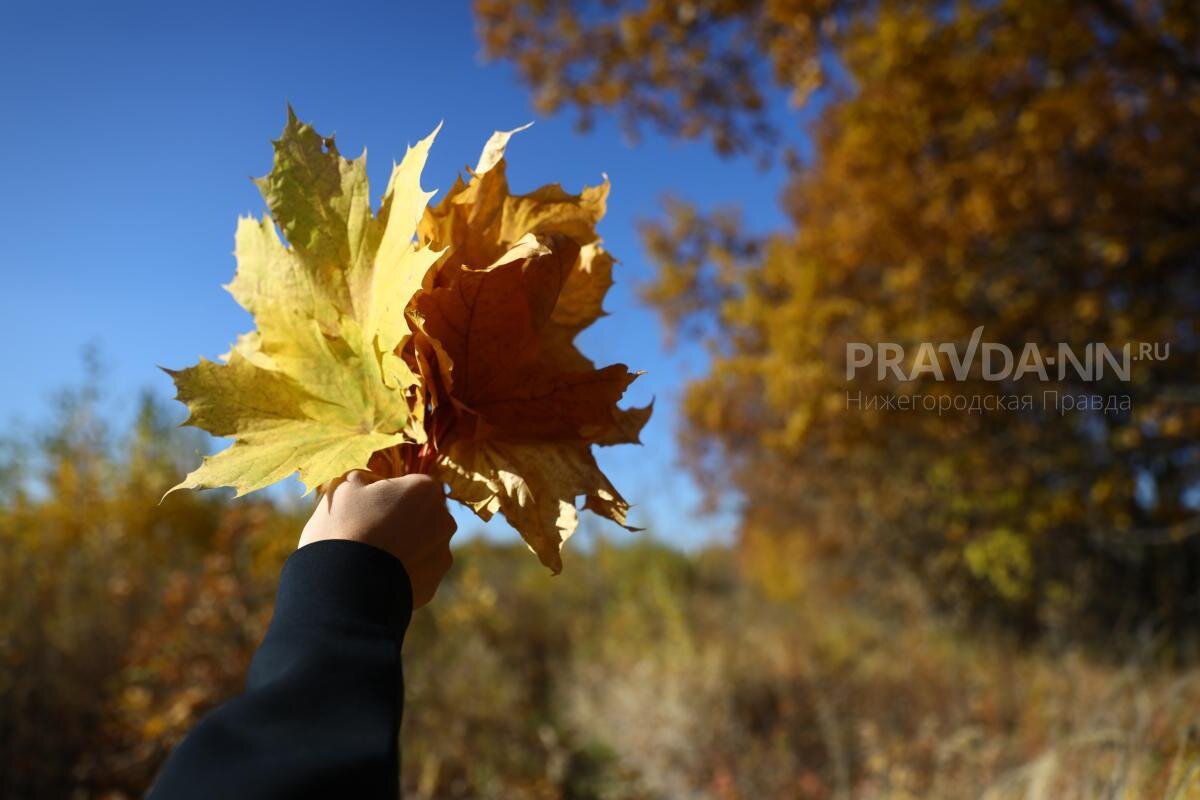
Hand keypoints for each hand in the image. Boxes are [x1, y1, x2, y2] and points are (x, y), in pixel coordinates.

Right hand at [298, 471, 456, 607]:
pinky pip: (418, 573)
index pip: (415, 483)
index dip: (392, 492)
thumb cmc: (343, 529)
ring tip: (371, 559)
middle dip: (404, 519)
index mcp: (425, 490)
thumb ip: (364, 477)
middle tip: (370, 531)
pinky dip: (403, 573)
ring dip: (406, 547)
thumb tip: (369, 481)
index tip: (370, 505)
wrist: (343, 591)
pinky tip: (378, 578)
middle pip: (424, 514)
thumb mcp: (343, 487)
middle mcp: (444, 521)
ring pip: (424, 544)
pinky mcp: (433, 586)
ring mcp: (442, 556)